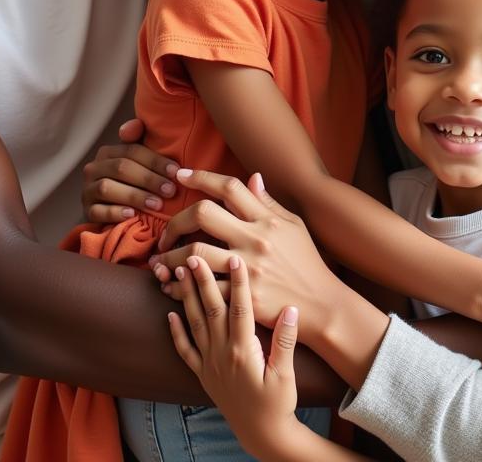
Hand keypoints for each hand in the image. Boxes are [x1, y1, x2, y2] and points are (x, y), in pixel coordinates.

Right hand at [81, 118, 177, 222]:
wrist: (113, 211)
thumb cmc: (133, 182)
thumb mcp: (139, 161)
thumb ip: (140, 140)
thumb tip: (137, 124)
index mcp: (108, 152)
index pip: (132, 151)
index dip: (156, 160)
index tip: (176, 172)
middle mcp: (94, 168)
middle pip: (121, 168)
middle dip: (149, 179)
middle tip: (170, 191)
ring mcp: (87, 190)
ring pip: (107, 188)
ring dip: (135, 196)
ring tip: (157, 204)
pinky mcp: (86, 211)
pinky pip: (97, 211)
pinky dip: (115, 212)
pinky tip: (132, 214)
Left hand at [149, 170, 342, 336]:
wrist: (322, 305)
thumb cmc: (307, 263)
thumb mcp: (294, 226)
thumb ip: (269, 203)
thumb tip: (251, 178)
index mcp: (267, 220)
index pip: (229, 187)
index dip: (202, 177)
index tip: (181, 175)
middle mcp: (255, 239)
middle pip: (203, 214)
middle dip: (176, 221)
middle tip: (164, 233)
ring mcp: (248, 268)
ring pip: (194, 254)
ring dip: (170, 258)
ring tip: (159, 263)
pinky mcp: (243, 298)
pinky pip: (202, 290)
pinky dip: (181, 289)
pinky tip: (172, 288)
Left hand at [168, 252, 304, 456]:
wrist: (262, 435)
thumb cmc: (278, 404)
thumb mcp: (286, 374)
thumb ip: (286, 341)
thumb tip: (290, 308)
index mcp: (243, 351)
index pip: (240, 308)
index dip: (237, 282)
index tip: (234, 258)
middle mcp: (222, 354)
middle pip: (211, 310)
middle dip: (202, 281)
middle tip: (193, 255)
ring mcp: (210, 364)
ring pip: (195, 323)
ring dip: (186, 297)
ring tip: (178, 273)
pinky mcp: (203, 374)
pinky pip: (185, 350)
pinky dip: (176, 332)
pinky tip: (169, 314)